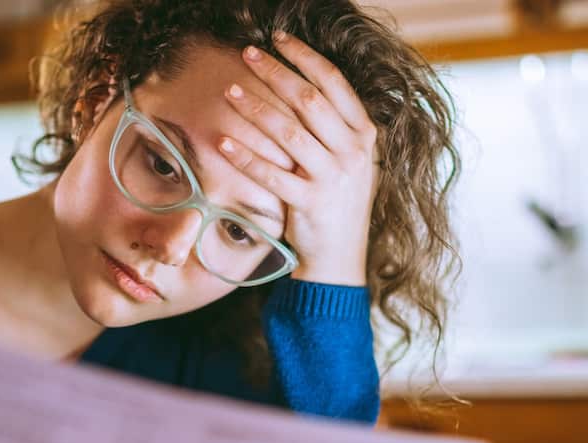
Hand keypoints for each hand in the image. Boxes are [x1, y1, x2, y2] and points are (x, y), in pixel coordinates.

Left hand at [219, 31, 378, 286]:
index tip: (278, 39)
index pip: (334, 83)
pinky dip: (246, 157)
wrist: (340, 258)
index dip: (304, 56)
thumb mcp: (350, 161)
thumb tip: (301, 83)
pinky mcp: (311, 204)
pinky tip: (223, 141)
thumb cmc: (337, 203)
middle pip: (309, 100)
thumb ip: (335, 127)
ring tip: (230, 91)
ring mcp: (334, 179)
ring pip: (289, 133)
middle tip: (247, 54)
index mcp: (364, 136)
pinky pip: (272, 174)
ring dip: (256, 108)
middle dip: (275, 72)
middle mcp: (353, 153)